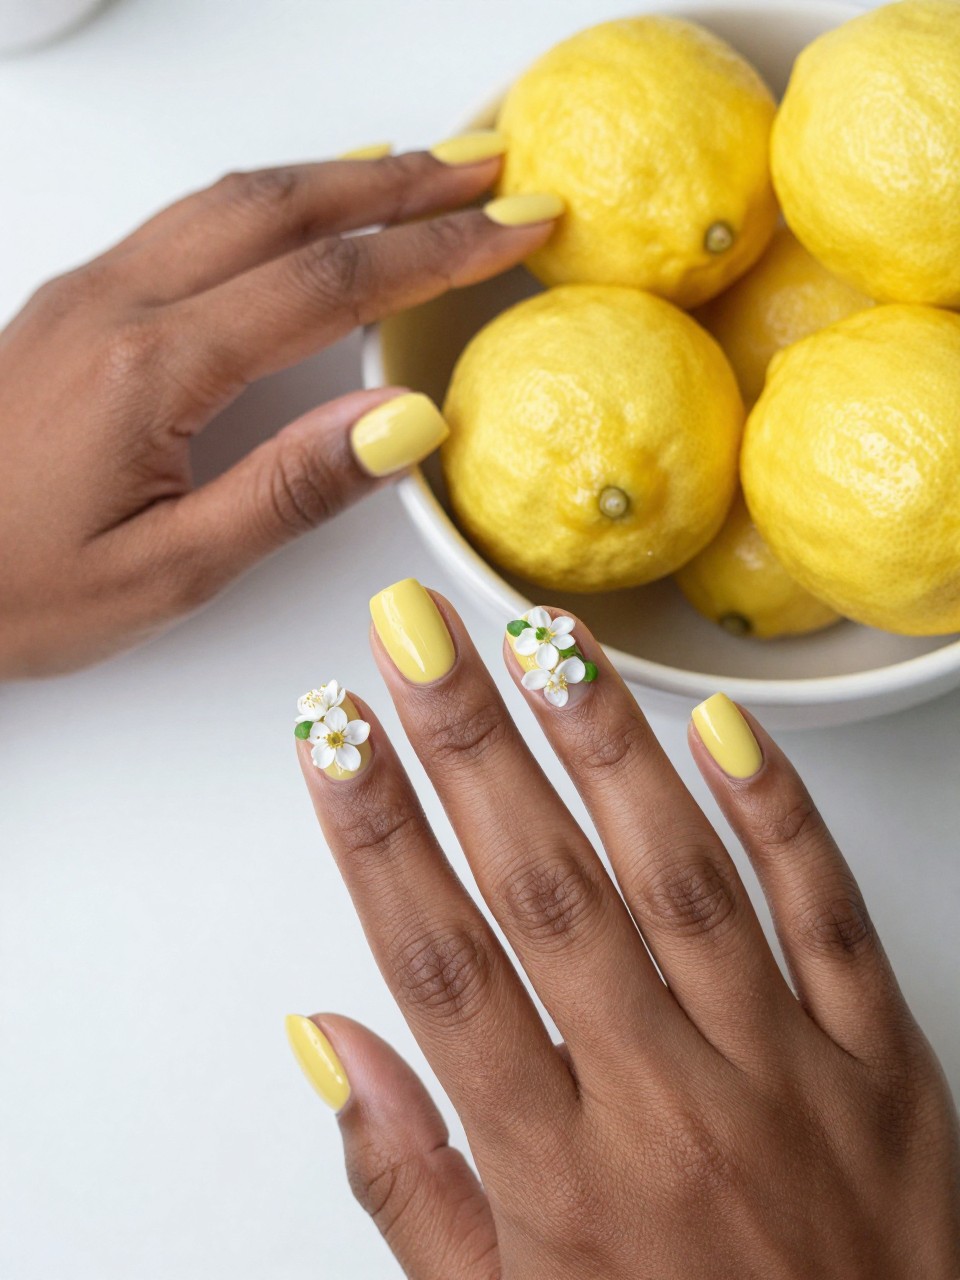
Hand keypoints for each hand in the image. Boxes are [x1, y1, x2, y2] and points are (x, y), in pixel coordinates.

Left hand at [0, 146, 557, 676]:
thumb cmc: (14, 591)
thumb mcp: (170, 572)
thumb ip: (291, 489)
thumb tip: (405, 420)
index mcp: (151, 366)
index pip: (326, 282)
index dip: (434, 249)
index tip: (513, 225)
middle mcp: (116, 302)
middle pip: (285, 207)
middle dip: (403, 181)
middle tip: (489, 164)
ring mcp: (87, 293)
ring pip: (233, 198)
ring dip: (339, 174)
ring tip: (422, 167)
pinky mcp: (74, 306)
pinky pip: (190, 219)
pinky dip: (271, 197)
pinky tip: (301, 205)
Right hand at [287, 583, 959, 1278]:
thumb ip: (408, 1180)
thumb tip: (329, 1037)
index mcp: (555, 1179)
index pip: (439, 965)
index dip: (373, 836)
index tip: (331, 736)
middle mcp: (663, 1110)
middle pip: (543, 892)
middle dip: (467, 748)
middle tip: (416, 636)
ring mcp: (783, 1078)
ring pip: (677, 879)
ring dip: (602, 747)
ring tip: (544, 641)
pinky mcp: (882, 1065)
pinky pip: (828, 918)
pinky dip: (775, 815)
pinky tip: (718, 727)